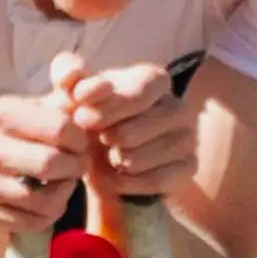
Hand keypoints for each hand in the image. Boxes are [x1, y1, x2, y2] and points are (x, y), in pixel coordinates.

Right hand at [0, 77, 91, 231]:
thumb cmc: (35, 136)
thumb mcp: (51, 110)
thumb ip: (74, 96)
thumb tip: (100, 88)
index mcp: (0, 112)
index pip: (61, 128)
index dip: (81, 140)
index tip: (81, 143)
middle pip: (49, 164)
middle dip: (74, 167)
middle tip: (78, 166)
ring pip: (41, 198)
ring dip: (63, 193)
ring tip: (61, 183)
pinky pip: (32, 222)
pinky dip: (49, 215)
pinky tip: (45, 201)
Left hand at [59, 58, 197, 198]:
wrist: (107, 161)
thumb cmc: (93, 121)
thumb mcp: (75, 94)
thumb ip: (68, 75)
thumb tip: (72, 77)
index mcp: (156, 80)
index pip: (141, 91)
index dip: (109, 106)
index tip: (80, 118)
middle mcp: (178, 107)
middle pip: (141, 128)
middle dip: (109, 137)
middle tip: (96, 141)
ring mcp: (187, 139)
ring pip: (145, 156)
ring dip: (117, 161)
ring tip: (106, 158)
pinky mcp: (188, 168)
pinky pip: (155, 180)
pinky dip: (128, 182)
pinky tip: (114, 178)